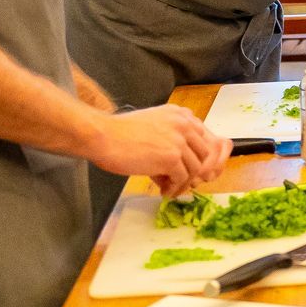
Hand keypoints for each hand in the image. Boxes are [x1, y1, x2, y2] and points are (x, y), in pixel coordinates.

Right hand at [87, 105, 232, 198]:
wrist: (102, 136)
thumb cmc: (119, 133)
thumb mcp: (152, 126)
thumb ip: (169, 139)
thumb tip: (176, 166)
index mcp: (180, 114)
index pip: (202, 137)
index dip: (195, 155)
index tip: (185, 168)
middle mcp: (184, 124)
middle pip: (203, 153)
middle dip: (193, 169)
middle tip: (179, 181)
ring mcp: (180, 141)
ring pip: (195, 168)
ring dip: (184, 182)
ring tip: (170, 189)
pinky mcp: (172, 158)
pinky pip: (182, 178)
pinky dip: (175, 188)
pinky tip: (164, 192)